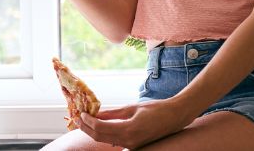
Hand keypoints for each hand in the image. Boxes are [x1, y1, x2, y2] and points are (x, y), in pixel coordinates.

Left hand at [76, 99, 196, 148]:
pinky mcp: (135, 145)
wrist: (176, 117)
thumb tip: (95, 113)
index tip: (81, 113)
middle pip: (100, 137)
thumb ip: (112, 113)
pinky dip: (104, 134)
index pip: (100, 128)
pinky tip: (99, 126)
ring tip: (84, 122)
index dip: (88, 121)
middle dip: (86, 128)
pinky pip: (115, 141)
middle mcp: (130, 141)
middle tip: (77, 119)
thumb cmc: (156, 109)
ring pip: (106, 140)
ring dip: (93, 132)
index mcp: (129, 130)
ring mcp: (133, 145)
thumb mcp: (131, 108)